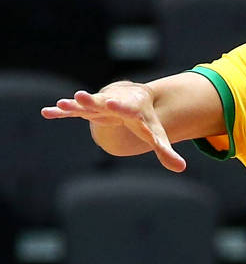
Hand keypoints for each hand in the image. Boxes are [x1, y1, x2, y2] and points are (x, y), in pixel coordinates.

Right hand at [41, 82, 185, 172]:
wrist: (133, 97)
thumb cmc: (144, 119)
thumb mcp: (155, 134)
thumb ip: (165, 150)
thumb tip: (181, 168)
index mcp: (130, 109)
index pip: (125, 108)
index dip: (119, 106)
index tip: (111, 103)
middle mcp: (112, 104)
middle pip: (101, 102)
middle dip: (91, 100)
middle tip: (81, 95)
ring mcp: (98, 105)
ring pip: (84, 104)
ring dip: (73, 104)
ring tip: (61, 104)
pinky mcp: (88, 109)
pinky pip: (73, 111)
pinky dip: (60, 112)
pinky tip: (46, 112)